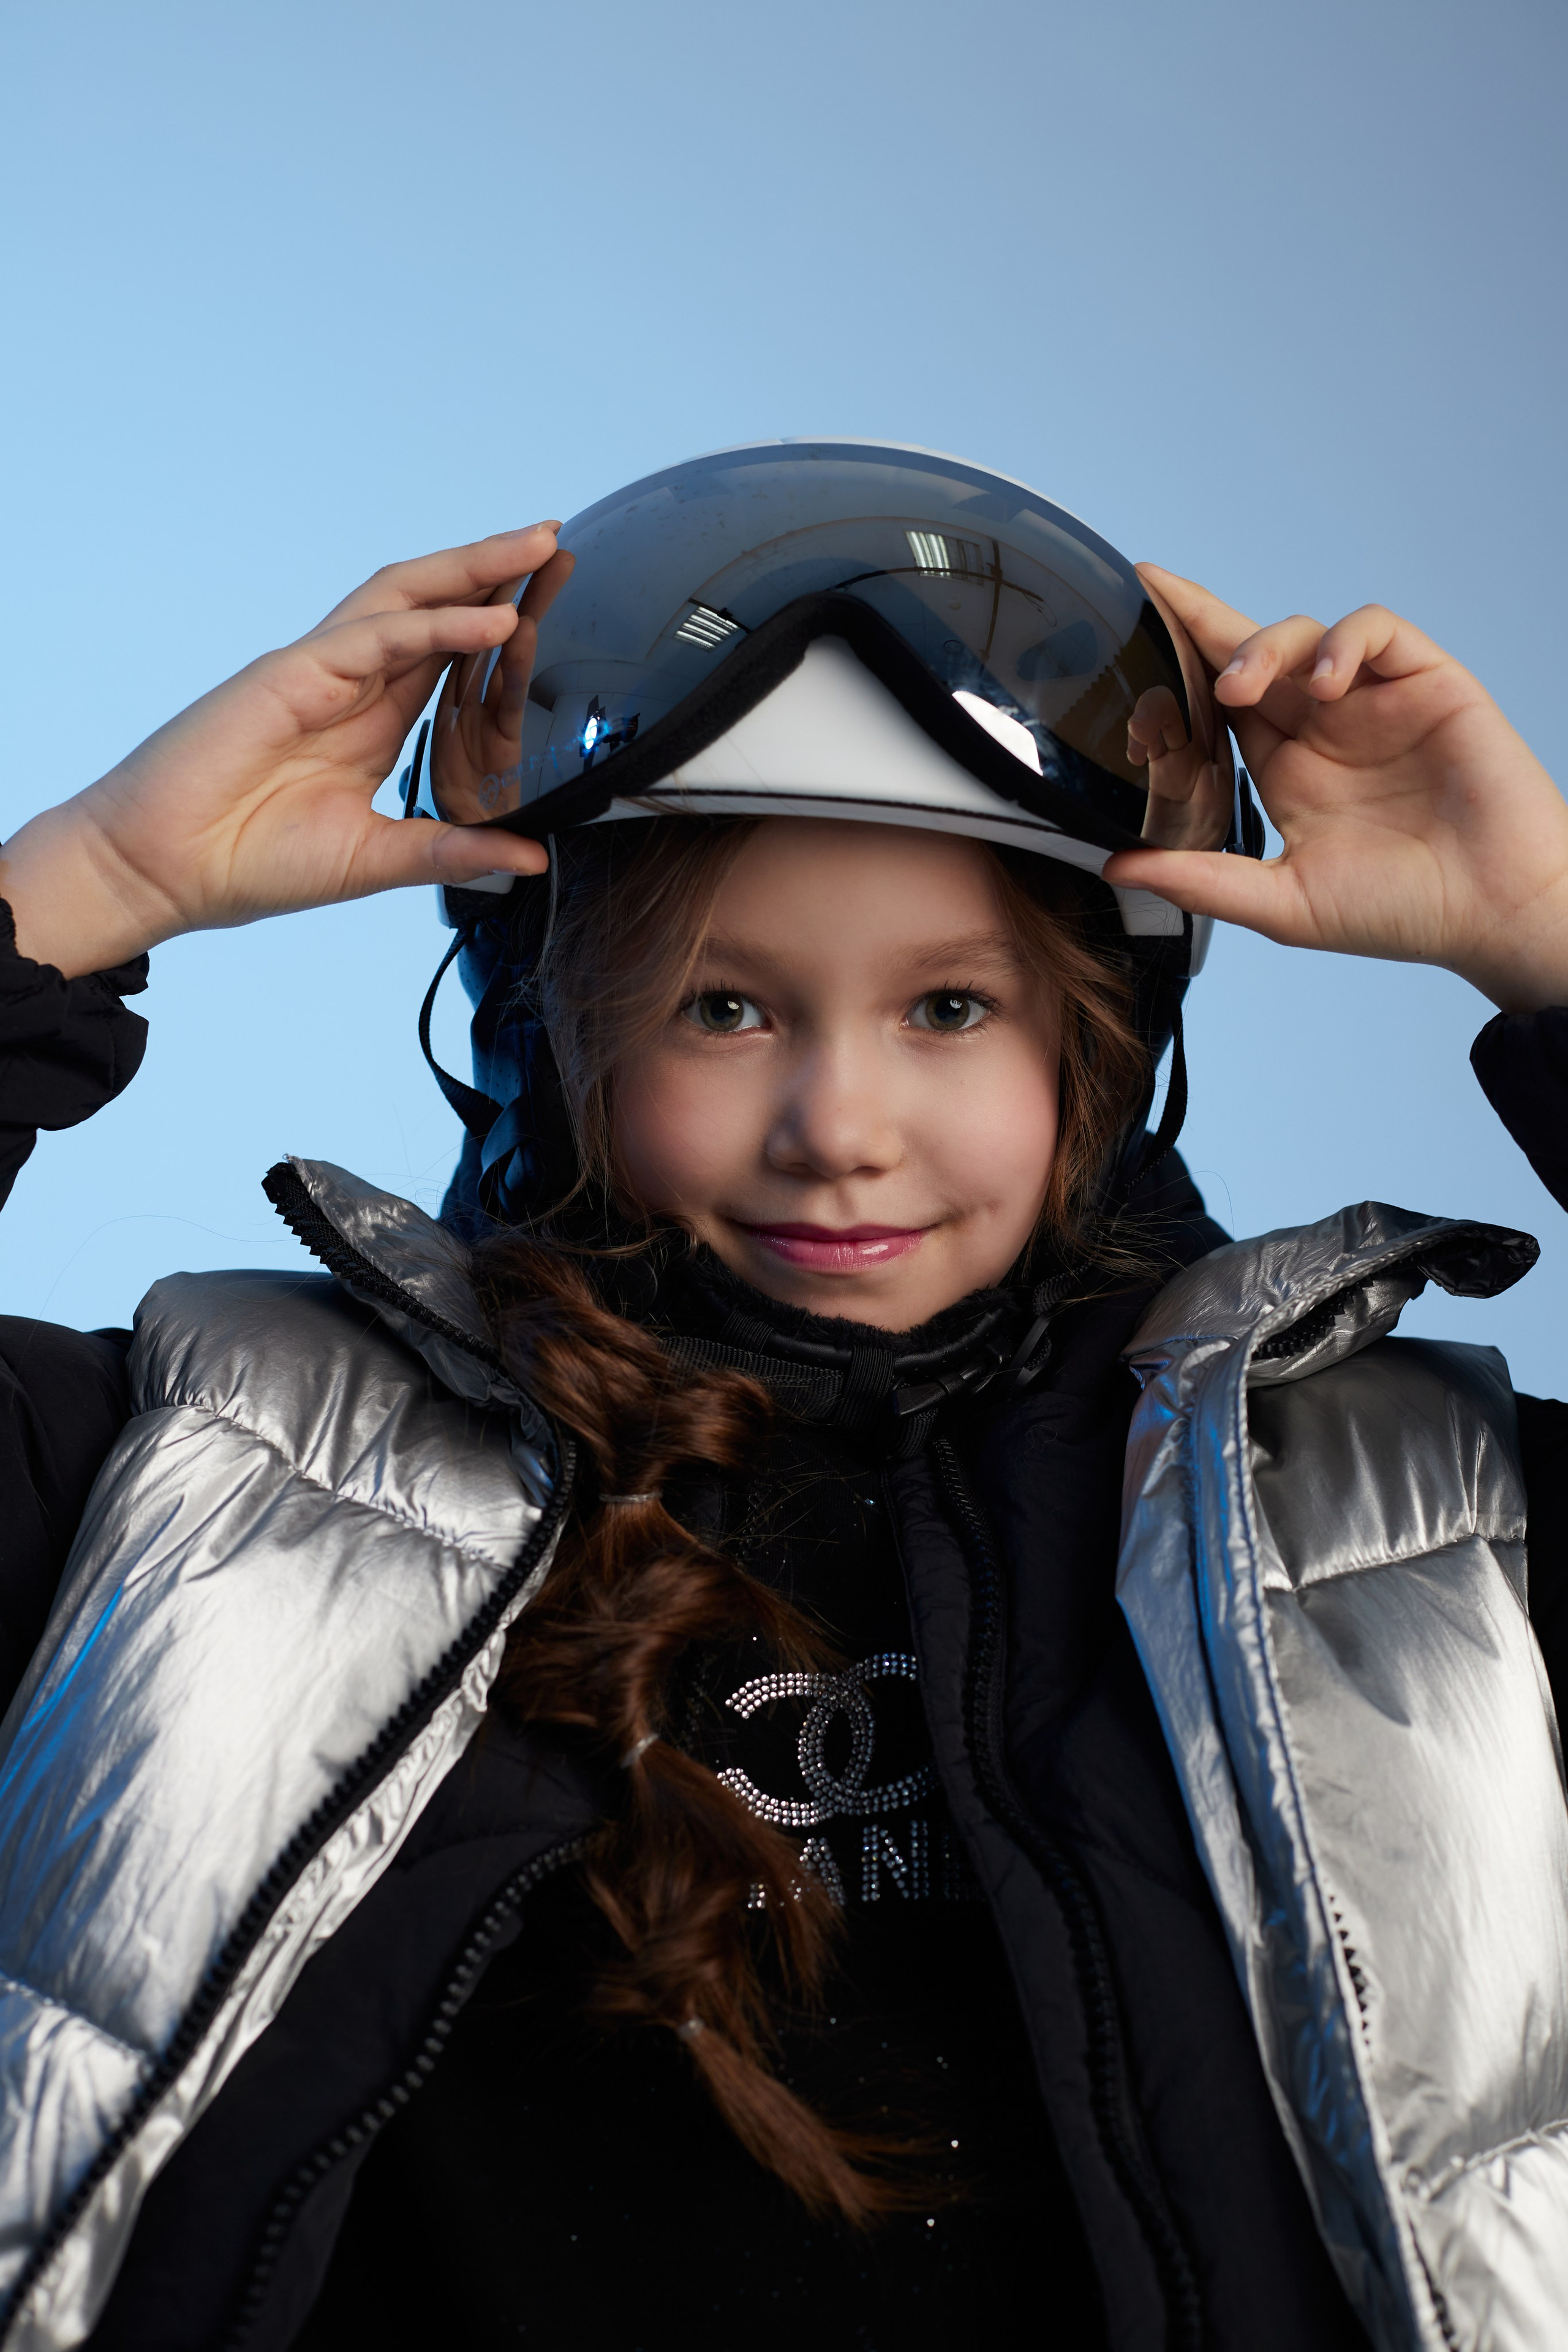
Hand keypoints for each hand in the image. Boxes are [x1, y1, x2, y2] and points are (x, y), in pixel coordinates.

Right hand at [0, 526, 568, 978]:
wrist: (165, 870)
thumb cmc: (250, 862)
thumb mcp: (378, 860)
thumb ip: (453, 852)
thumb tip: (531, 857)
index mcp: (372, 721)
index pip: (448, 656)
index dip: (499, 625)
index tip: (553, 603)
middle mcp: (352, 684)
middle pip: (434, 605)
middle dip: (495, 572)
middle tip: (557, 542)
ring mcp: (322, 671)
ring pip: (408, 599)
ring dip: (474, 572)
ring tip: (536, 548)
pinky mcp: (296, 674)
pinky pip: (379, 637)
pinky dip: (439, 625)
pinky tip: (493, 620)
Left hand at [1103, 565, 1567, 1012]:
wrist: (1492, 912)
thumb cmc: (1400, 912)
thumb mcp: (1282, 903)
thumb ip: (1202, 879)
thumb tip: (1117, 865)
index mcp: (1286, 770)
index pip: (1218, 704)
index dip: (1177, 667)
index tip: (1127, 628)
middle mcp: (1324, 728)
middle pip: (1249, 654)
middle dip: (1199, 624)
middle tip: (1153, 605)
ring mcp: (1373, 700)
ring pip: (1303, 636)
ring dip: (1264, 647)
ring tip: (1243, 684)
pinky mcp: (1425, 681)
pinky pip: (1374, 631)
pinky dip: (1342, 643)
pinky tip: (1326, 685)